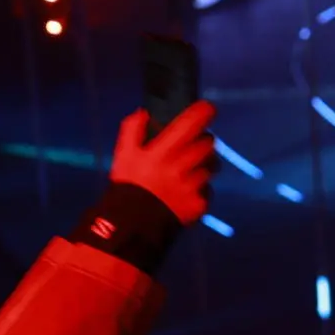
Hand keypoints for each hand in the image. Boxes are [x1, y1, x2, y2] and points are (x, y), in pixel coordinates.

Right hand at [111, 100, 217, 223]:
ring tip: (193, 169)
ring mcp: (192, 187)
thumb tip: (143, 112)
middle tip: (198, 144)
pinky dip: (202, 189)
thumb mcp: (123, 155)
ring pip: (211, 167)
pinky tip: (188, 192)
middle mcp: (180, 167)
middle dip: (205, 141)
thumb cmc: (128, 186)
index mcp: (162, 152)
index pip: (189, 125)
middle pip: (207, 145)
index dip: (202, 113)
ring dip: (206, 164)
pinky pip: (208, 190)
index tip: (208, 108)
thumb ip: (132, 130)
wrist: (131, 226)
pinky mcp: (198, 204)